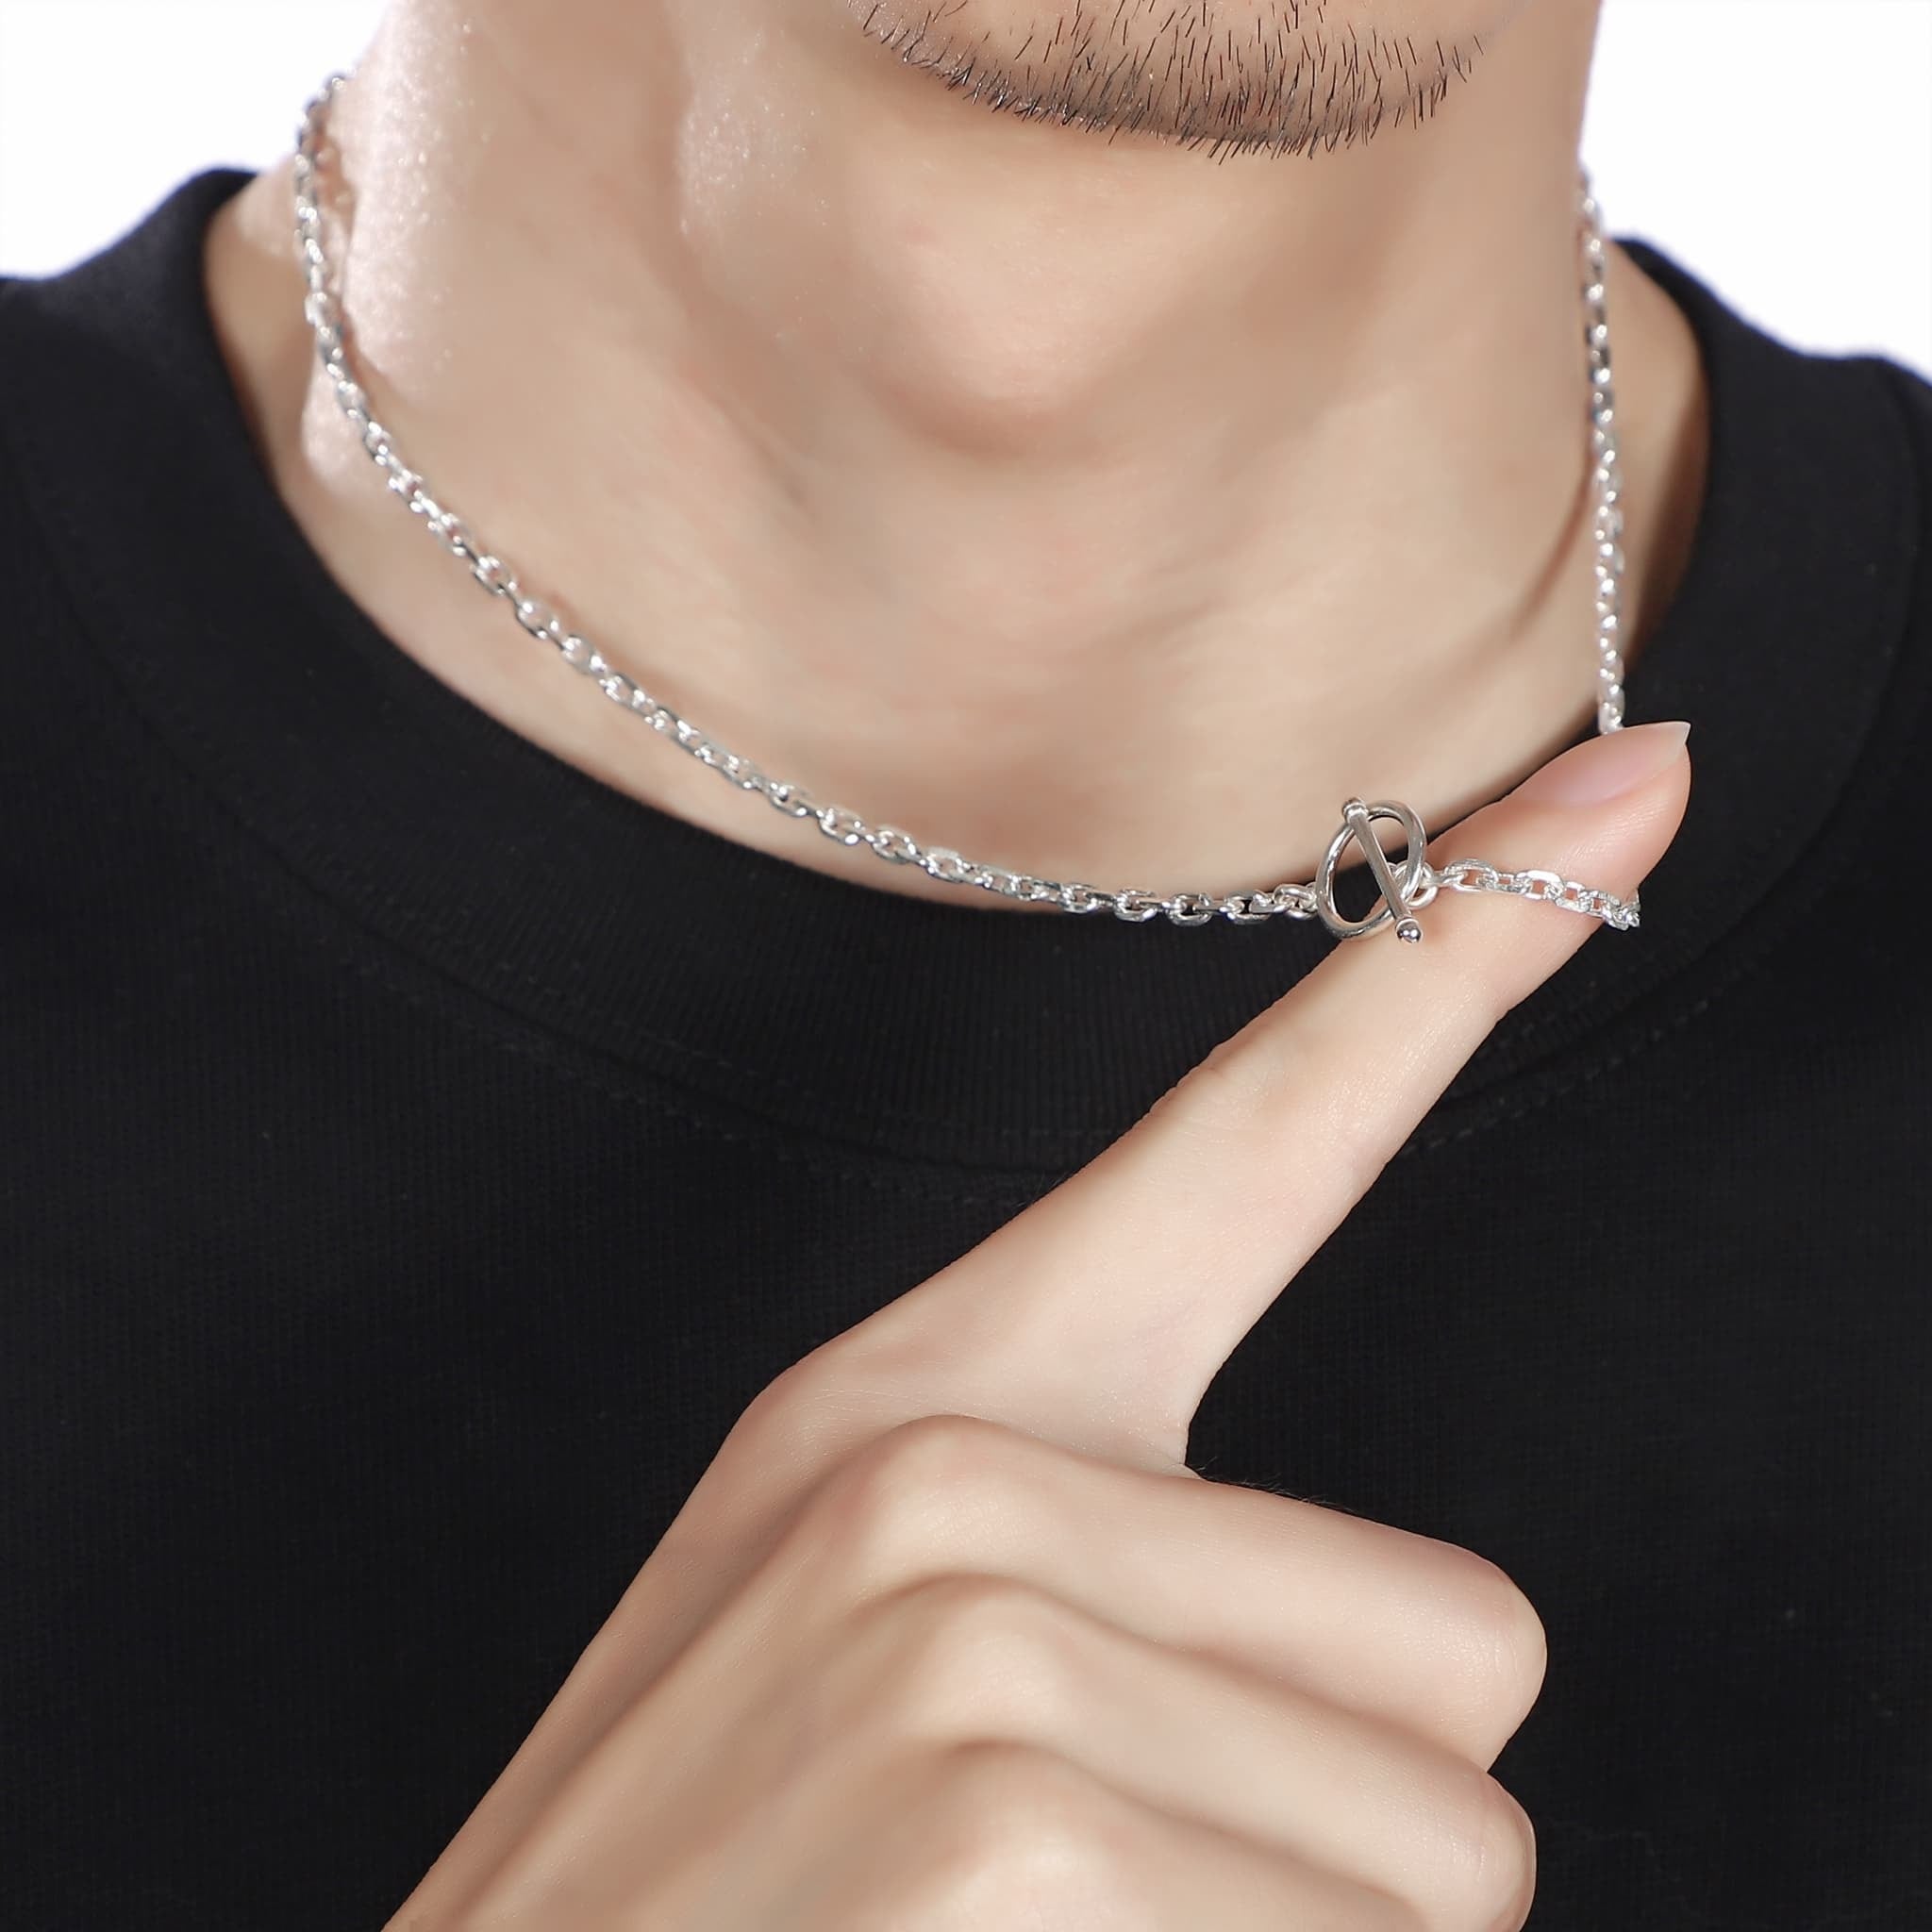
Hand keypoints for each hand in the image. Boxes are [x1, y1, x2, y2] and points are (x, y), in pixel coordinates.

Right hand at [388, 722, 1691, 1929]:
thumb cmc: (714, 1878)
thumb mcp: (871, 1654)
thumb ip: (1119, 1574)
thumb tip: (1436, 1673)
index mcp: (933, 1401)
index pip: (1256, 1129)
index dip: (1458, 964)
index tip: (1629, 789)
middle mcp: (957, 1480)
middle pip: (1470, 1646)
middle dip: (1346, 1815)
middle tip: (1117, 1876)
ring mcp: (983, 1652)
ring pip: (1455, 1855)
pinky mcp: (1019, 1841)